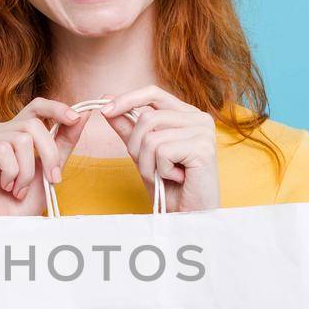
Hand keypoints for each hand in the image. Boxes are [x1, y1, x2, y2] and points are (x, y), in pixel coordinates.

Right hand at [0, 98, 88, 214]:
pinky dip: (12, 173)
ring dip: (28, 171)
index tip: (76, 118)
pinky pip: (4, 150)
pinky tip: (5, 186)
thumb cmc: (24, 203)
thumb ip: (63, 141)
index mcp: (14, 131)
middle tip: (52, 179)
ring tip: (20, 189)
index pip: (36, 107)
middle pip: (33, 124)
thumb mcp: (50, 168)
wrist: (4, 227)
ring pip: (21, 139)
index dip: (56, 108)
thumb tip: (83, 114)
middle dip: (50, 154)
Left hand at [100, 85, 220, 211]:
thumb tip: (106, 101)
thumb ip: (127, 127)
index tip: (104, 110)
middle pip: (147, 117)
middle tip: (152, 168)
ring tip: (165, 175)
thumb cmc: (169, 186)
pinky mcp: (203, 147)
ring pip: (151, 136)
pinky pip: (162, 151)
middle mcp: (199, 118)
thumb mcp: (142, 153)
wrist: (188, 215)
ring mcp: (203, 131)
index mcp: (187, 114)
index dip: (127, 99)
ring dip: (148, 163)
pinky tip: (176, 178)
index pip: (153, 93)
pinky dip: (160, 170)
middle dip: (137, 147)